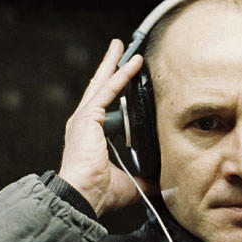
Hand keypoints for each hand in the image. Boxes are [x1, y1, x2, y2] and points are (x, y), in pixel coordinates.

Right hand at [59, 39, 157, 216]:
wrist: (83, 195)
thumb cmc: (97, 192)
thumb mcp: (128, 183)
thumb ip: (143, 179)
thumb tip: (159, 181)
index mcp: (90, 136)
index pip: (103, 106)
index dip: (114, 92)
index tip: (124, 82)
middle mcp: (84, 123)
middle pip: (99, 88)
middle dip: (109, 68)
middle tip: (118, 51)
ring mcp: (84, 118)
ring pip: (102, 84)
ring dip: (114, 64)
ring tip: (121, 46)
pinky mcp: (88, 117)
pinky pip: (108, 91)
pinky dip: (121, 75)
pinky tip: (132, 64)